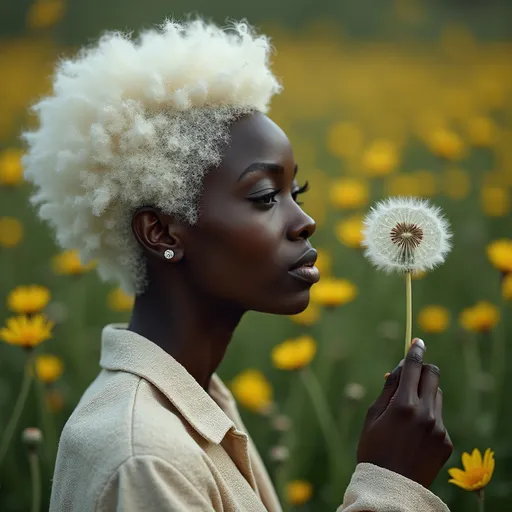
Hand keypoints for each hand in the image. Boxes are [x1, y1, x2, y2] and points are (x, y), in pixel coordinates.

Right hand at [356, 338, 452, 487]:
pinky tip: (415, 434)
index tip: (418, 342)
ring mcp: (439, 428)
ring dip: (426, 394)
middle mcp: (425, 413)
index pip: (413, 368)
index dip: (415, 351)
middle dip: (423, 370)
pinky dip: (429, 417)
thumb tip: (399, 368)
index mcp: (403, 405)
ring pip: (438, 395)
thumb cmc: (373, 448)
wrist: (390, 487)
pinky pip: (440, 417)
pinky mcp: (446, 441)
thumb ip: (388, 389)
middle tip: (412, 375)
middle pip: (433, 375)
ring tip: (409, 412)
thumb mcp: (373, 416)